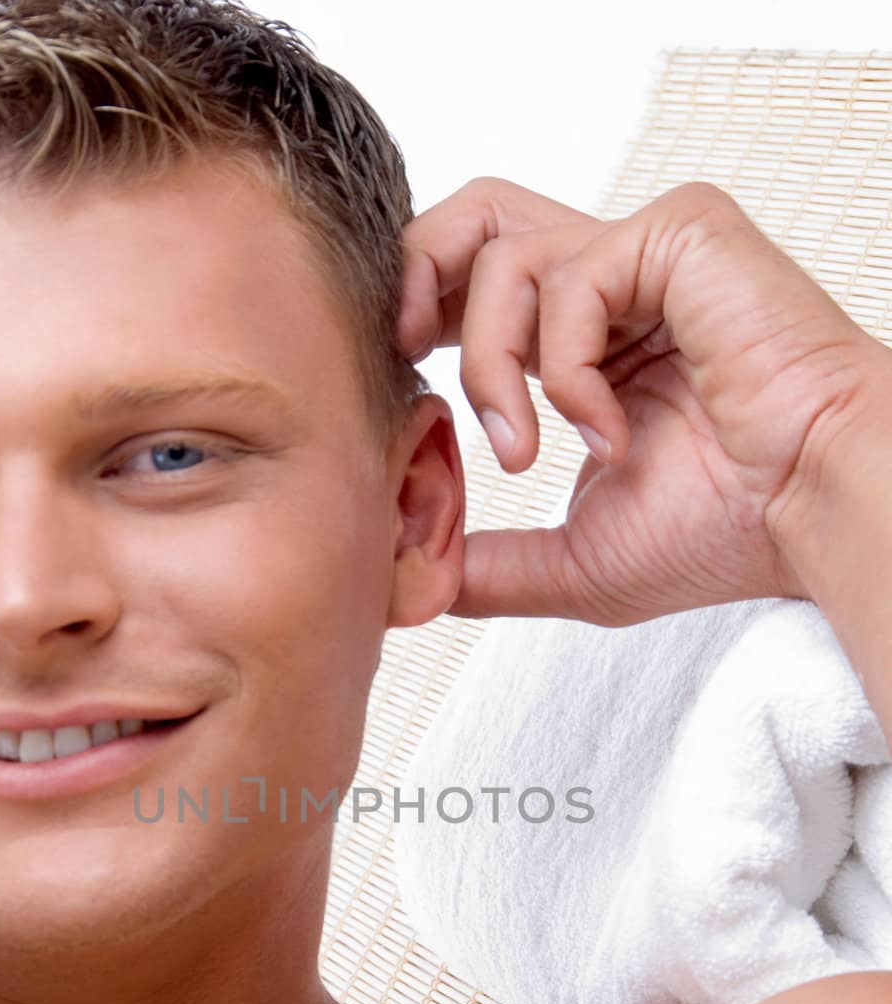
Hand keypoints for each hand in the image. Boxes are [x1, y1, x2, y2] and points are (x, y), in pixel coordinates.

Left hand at [396, 177, 888, 623]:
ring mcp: (647, 252)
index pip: (475, 282)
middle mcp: (614, 283)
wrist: (805, 513)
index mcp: (587, 339)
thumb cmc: (723, 530)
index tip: (401, 386)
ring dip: (490, 367)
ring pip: (502, 255)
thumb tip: (418, 584)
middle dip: (415, 278)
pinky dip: (565, 371)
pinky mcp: (677, 234)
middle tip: (404, 356)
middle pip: (474, 216)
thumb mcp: (575, 558)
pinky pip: (567, 278)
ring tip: (526, 453)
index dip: (419, 316)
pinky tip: (609, 433)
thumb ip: (493, 560)